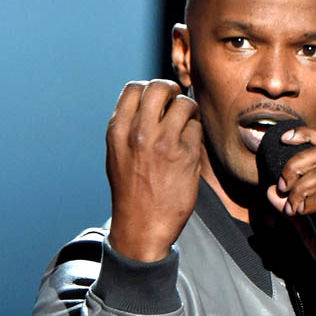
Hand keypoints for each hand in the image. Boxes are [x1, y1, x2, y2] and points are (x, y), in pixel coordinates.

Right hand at [106, 80, 201, 261]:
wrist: (141, 227)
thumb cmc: (131, 192)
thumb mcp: (118, 155)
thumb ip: (129, 127)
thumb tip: (151, 102)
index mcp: (118, 131)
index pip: (134, 88)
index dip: (149, 89)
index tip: (158, 101)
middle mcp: (139, 133)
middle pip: (160, 88)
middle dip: (172, 91)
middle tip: (177, 103)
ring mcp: (164, 143)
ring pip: (184, 104)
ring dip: (189, 112)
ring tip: (186, 126)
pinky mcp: (187, 156)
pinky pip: (197, 129)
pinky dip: (196, 134)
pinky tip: (190, 148)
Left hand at [265, 126, 315, 282]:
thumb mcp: (308, 227)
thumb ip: (291, 209)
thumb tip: (272, 192)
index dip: (306, 134)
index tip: (286, 139)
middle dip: (295, 165)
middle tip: (284, 187)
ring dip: (301, 188)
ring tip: (293, 207)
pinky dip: (314, 201)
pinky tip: (305, 213)